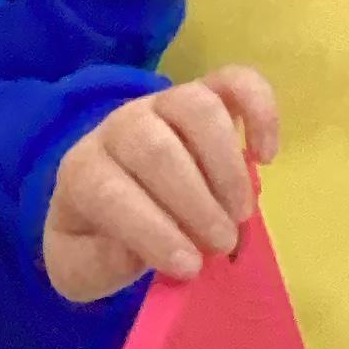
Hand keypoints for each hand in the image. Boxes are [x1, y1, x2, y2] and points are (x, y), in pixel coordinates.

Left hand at [41, 64, 278, 301]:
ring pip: (197, 108)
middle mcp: (119, 126)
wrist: (110, 194)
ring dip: (227, 165)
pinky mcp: (205, 91)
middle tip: (223, 243)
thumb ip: (98, 263)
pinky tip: (266, 155)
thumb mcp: (82, 266)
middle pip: (156, 149)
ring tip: (242, 212)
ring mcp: (164, 103)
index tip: (190, 267)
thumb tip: (134, 251)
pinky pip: (235, 82)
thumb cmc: (99, 236)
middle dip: (196, 202)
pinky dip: (260, 112)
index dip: (153, 231)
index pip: (110, 193)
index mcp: (83, 170)